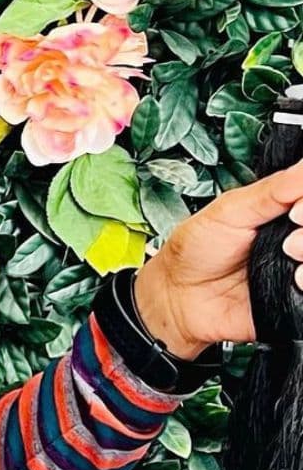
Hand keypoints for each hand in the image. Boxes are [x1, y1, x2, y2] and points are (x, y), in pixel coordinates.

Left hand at [133, 159, 302, 358]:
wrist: (179, 299)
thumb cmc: (196, 252)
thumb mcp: (231, 210)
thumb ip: (272, 191)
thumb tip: (302, 168)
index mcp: (284, 212)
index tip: (295, 209)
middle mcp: (297, 240)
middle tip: (288, 236)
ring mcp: (298, 270)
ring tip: (289, 254)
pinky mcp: (296, 301)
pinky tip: (294, 281)